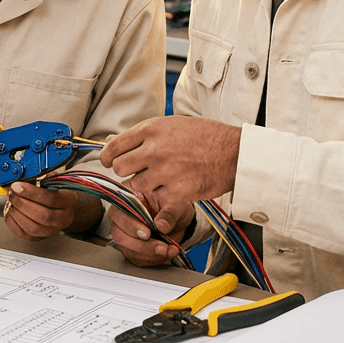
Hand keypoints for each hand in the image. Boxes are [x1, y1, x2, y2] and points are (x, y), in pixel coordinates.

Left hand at [3, 183, 101, 241]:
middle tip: (12, 193)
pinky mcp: (39, 238)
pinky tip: (10, 212)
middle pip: (43, 216)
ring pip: (32, 228)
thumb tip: (20, 179)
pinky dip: (12, 222)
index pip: (51, 199)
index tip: (17, 186)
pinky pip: (23, 234)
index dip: (31, 193)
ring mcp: (52, 230)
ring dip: (17, 213)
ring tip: (11, 202)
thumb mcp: (52, 181)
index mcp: (69, 201)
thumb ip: (39, 180)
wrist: (60, 207)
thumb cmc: (54, 191)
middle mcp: (63, 219)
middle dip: (22, 203)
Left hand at [100, 115, 240, 222]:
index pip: (115, 146)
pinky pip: (158, 210)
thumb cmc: (207, 136)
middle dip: (126, 172)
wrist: (235, 152)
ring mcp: (166, 173)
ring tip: (158, 184)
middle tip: (137, 173)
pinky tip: (160, 217)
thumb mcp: (172, 124)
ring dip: (144, 188)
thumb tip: (114, 140)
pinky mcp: (178, 193)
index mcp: (152, 130)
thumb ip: (145, 134)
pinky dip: (159, 217)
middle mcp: (155, 151)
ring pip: (136, 187)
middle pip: (120, 168)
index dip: (108, 157)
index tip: (109, 162)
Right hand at [107, 198, 194, 266]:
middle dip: (142, 245)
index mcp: (128, 199)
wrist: (179, 218)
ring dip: (150, 254)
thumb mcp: (175, 203)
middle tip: (161, 247)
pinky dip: (153, 259)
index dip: (130, 225)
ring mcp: (126, 234)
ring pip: (129, 250)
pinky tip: (166, 253)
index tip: (147, 233)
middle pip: (120, 235)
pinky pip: (138, 259)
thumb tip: (161, 226)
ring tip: (168, 250)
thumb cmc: (173, 204)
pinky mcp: (133, 248)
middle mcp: (123, 217)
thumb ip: (168, 213)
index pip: (119, 213)